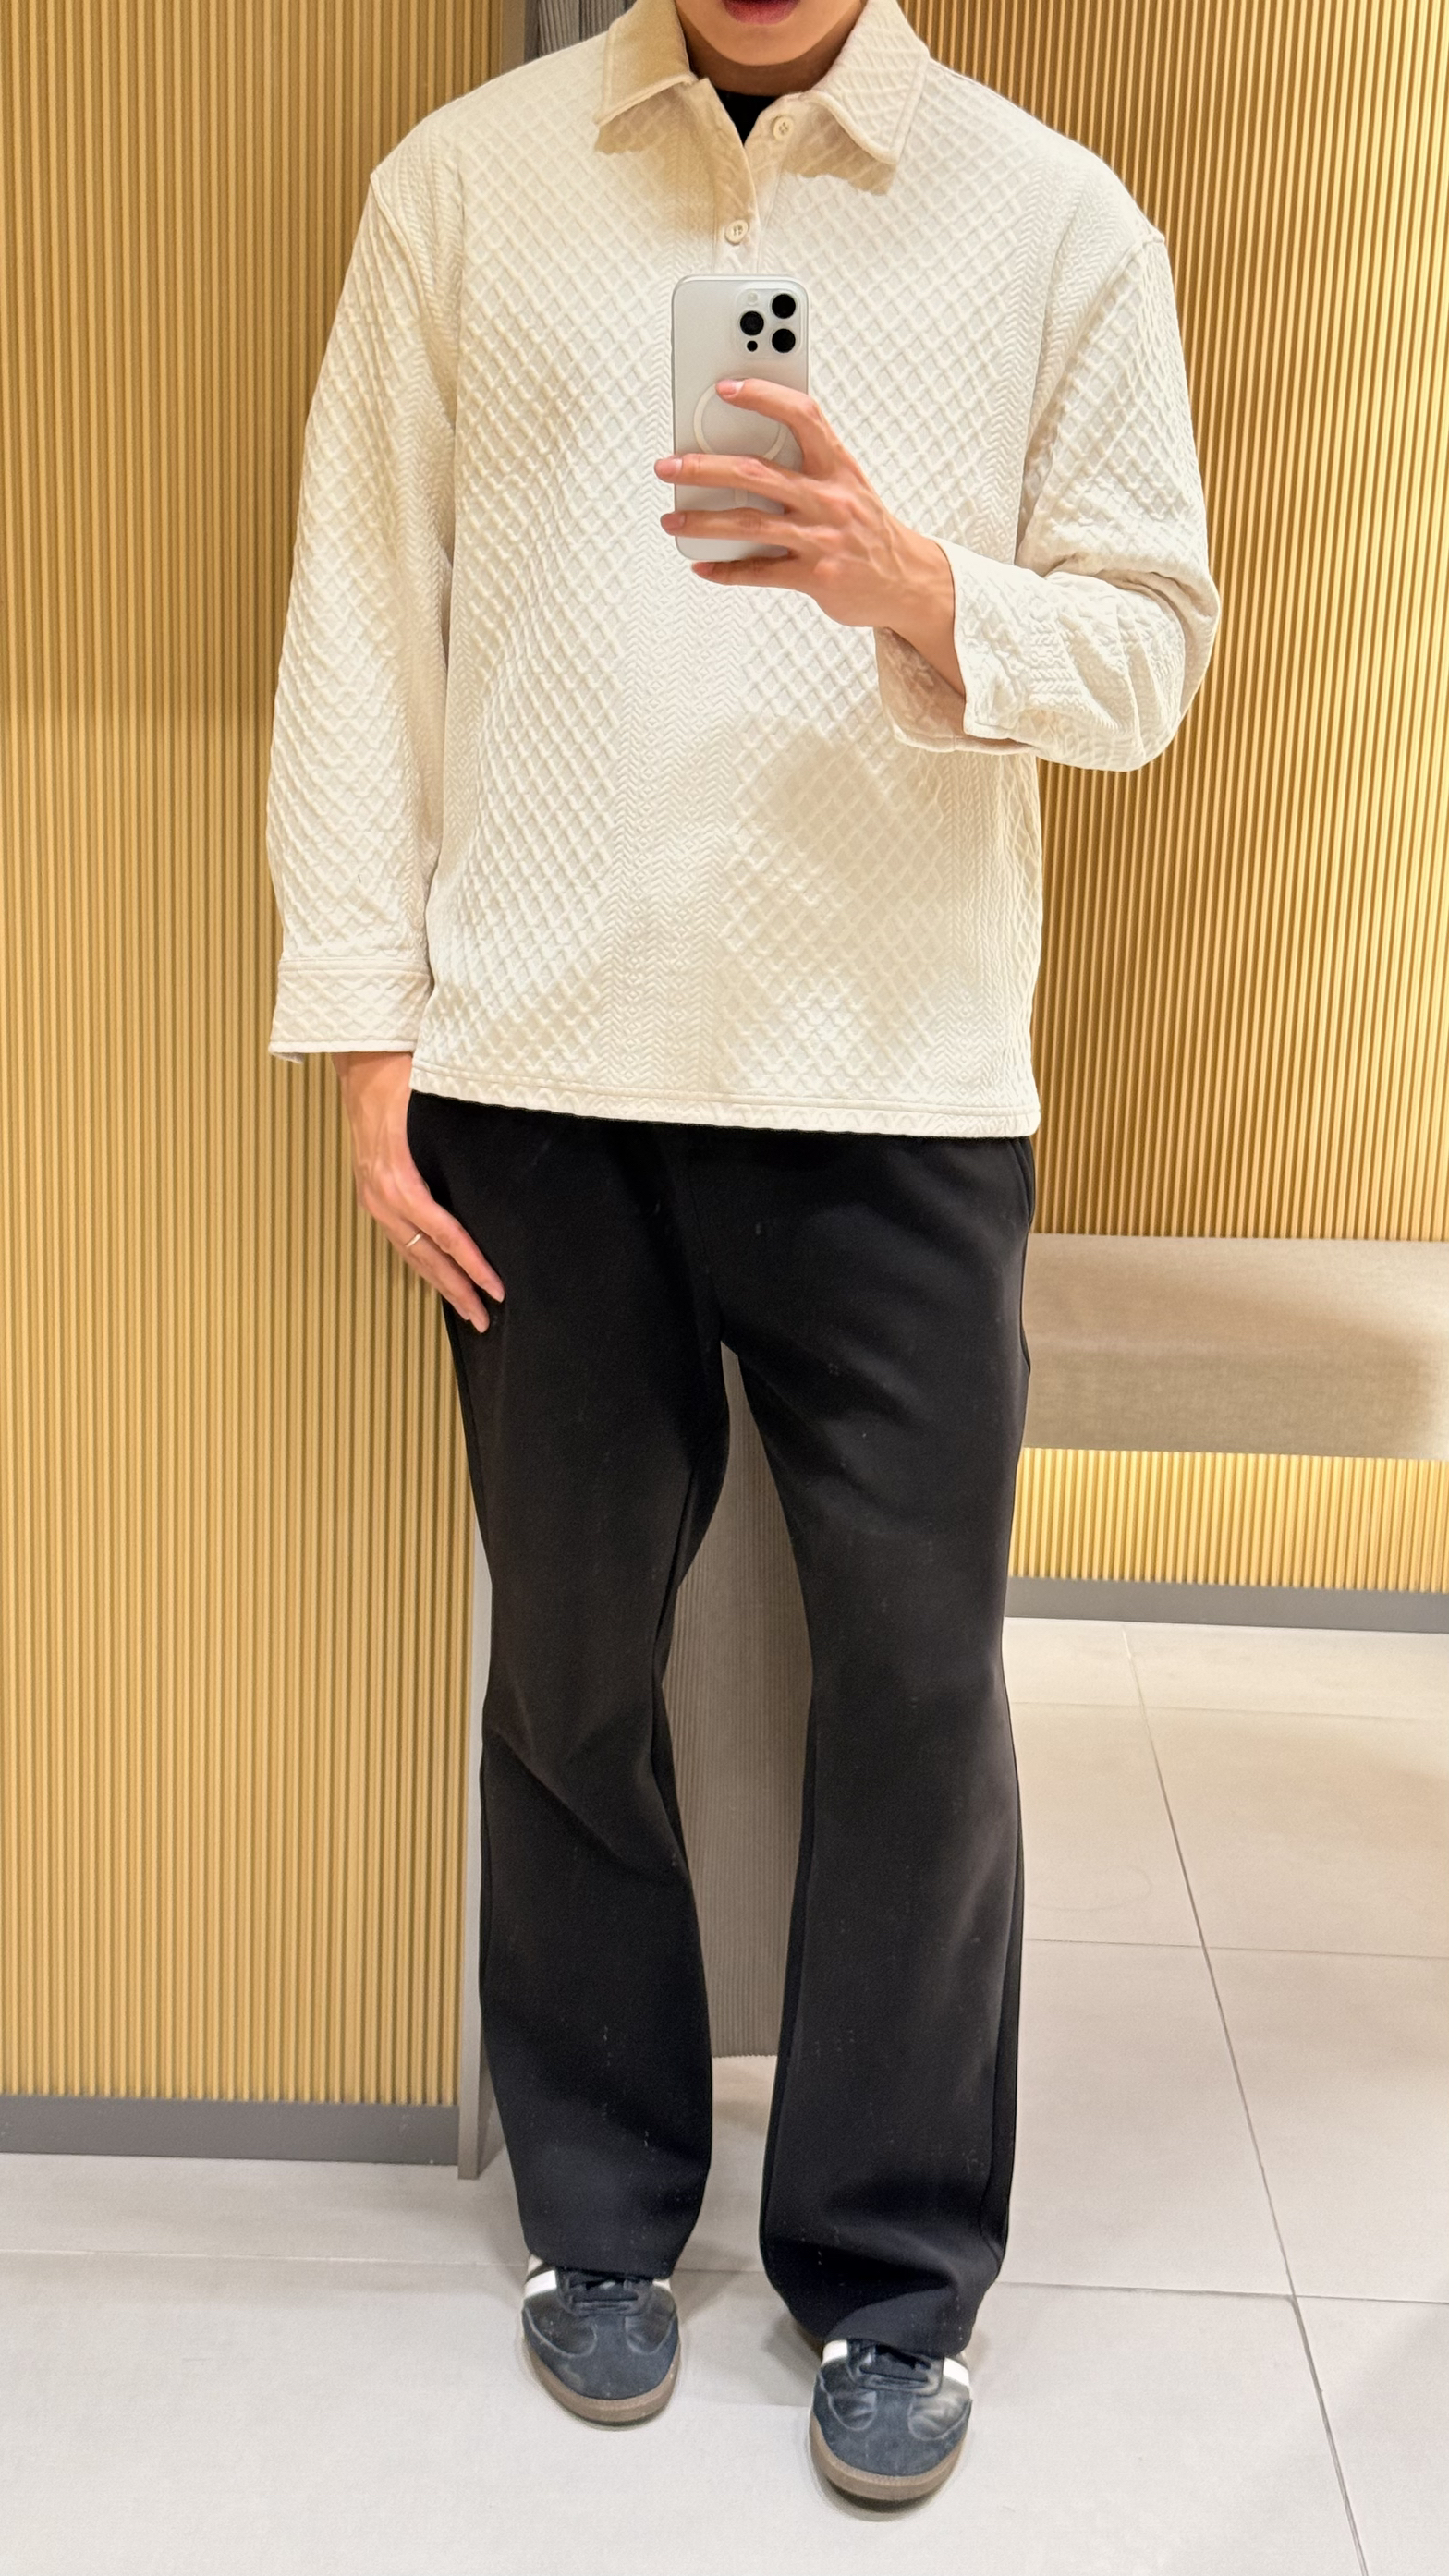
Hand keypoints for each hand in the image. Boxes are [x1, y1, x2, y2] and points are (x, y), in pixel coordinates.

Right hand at [331, 1050, 502, 1332]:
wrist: (361, 1062)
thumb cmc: (401, 1077)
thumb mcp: (435, 1101)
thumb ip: (464, 1130)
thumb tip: (514, 1143)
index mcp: (398, 1180)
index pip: (445, 1235)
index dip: (472, 1264)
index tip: (496, 1287)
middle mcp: (382, 1197)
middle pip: (427, 1257)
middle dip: (457, 1291)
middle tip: (484, 1319)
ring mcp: (373, 1198)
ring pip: (410, 1254)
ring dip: (439, 1284)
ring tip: (466, 1309)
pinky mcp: (371, 1194)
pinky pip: (398, 1239)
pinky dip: (420, 1262)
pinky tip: (437, 1276)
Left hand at [654, 379, 964, 695]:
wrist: (909, 581)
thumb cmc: (869, 529)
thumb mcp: (848, 484)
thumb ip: (808, 465)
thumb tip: (748, 452)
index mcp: (838, 467)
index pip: (801, 416)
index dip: (763, 396)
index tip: (726, 389)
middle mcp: (829, 499)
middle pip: (756, 473)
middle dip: (704, 467)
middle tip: (669, 466)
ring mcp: (821, 540)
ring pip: (748, 524)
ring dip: (702, 522)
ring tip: (672, 518)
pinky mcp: (814, 578)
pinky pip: (759, 573)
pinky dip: (726, 571)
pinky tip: (703, 566)